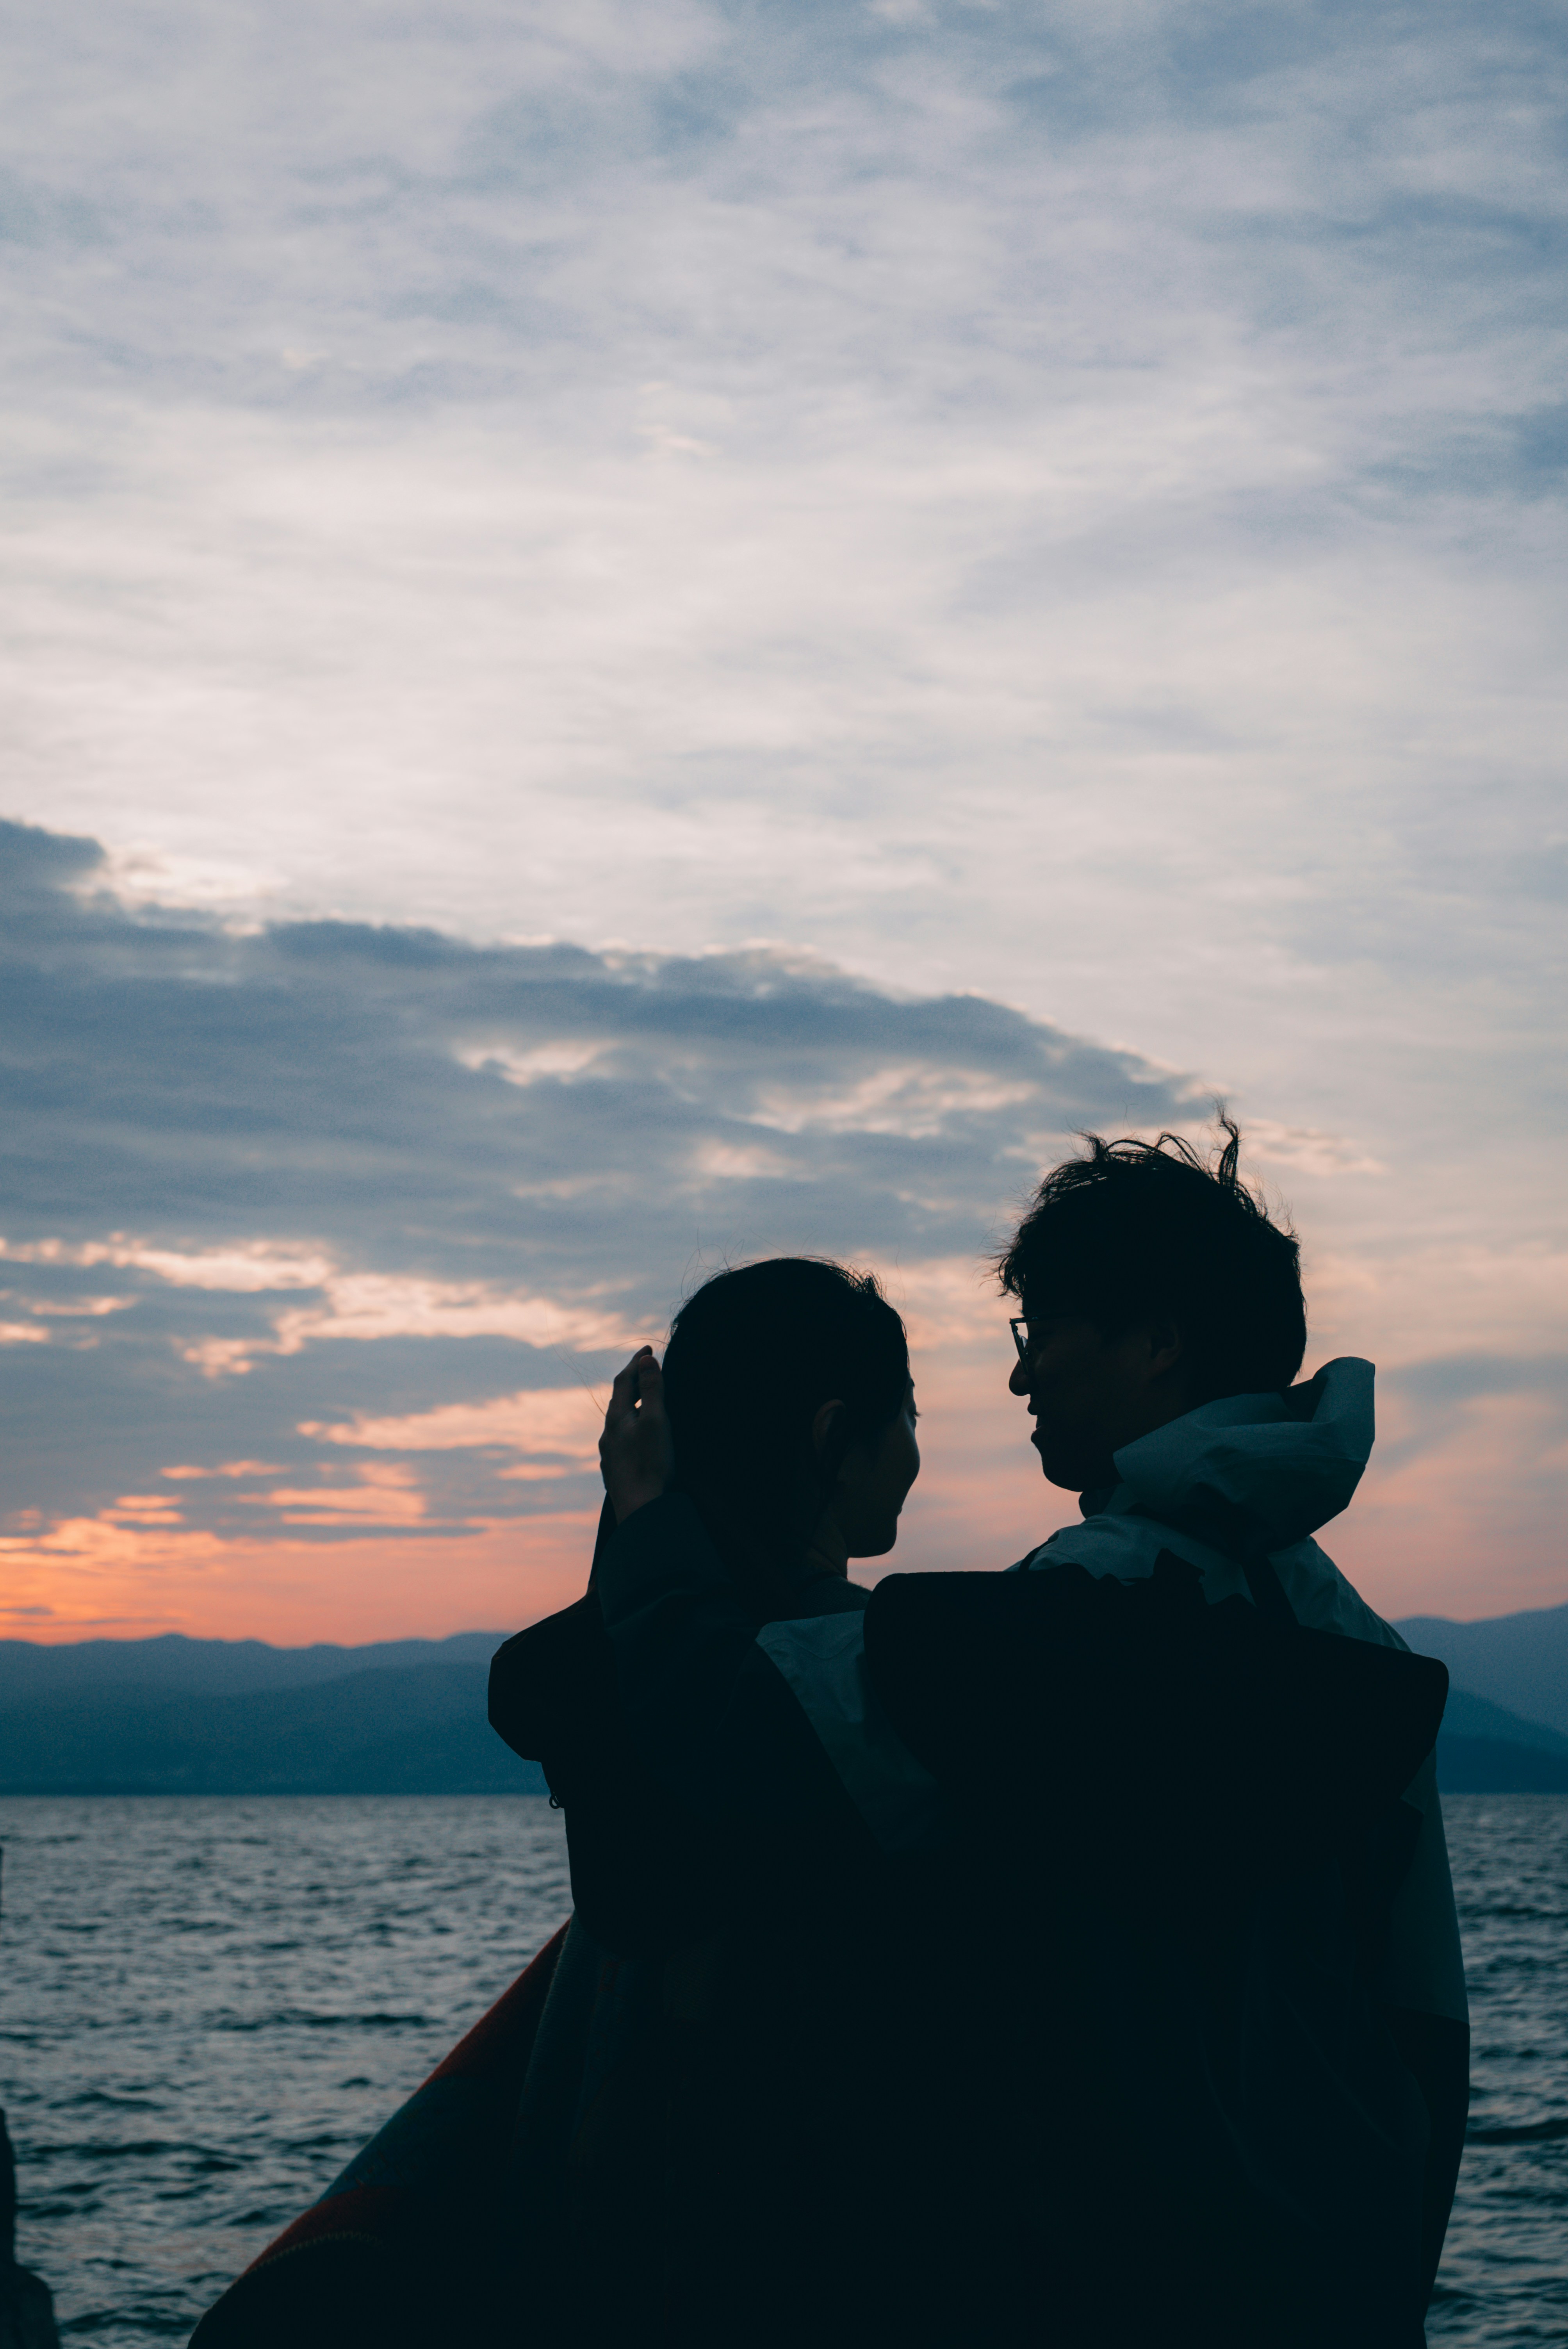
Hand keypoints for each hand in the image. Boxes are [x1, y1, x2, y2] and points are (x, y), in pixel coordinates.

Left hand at [600, 1347, 672, 1523]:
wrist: (639, 1510)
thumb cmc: (651, 1464)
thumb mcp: (656, 1421)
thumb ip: (652, 1389)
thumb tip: (646, 1360)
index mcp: (617, 1419)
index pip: (624, 1381)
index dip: (636, 1362)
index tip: (648, 1348)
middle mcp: (608, 1434)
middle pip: (619, 1400)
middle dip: (633, 1382)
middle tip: (647, 1369)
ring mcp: (609, 1454)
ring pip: (618, 1422)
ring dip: (631, 1406)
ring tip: (644, 1402)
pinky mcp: (615, 1471)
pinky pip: (621, 1441)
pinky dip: (631, 1428)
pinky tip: (638, 1439)